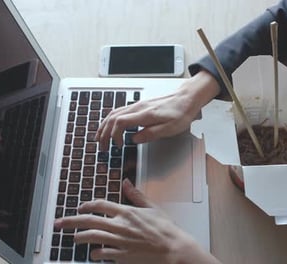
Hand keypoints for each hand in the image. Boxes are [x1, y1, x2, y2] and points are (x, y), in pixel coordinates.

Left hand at [54, 179, 219, 263]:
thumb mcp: (153, 208)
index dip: (87, 204)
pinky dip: (95, 253)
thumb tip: (126, 182)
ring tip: (74, 237)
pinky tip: (93, 253)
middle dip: (71, 221)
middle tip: (59, 223)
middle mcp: (120, 226)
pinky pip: (102, 254)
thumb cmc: (166, 230)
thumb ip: (137, 195)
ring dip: (80, 237)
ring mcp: (120, 241)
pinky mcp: (122, 256)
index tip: (81, 206)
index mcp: (127, 212)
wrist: (174, 249)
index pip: (101, 205)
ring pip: (92, 237)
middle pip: (89, 220)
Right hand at [96, 71, 219, 148]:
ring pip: (114, 113)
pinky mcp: (140, 105)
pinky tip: (110, 125)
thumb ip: (151, 134)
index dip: (114, 136)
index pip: (120, 123)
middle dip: (104, 133)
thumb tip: (135, 139)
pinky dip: (111, 119)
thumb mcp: (170, 129)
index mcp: (145, 114)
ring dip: (105, 125)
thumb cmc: (181, 113)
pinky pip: (120, 110)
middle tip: (102, 146)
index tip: (117, 146)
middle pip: (112, 118)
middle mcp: (138, 107)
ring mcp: (138, 105)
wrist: (187, 98)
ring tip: (100, 137)